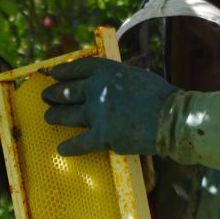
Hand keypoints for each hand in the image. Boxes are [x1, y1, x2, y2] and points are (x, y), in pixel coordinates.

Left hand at [41, 57, 176, 156]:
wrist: (172, 119)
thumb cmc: (161, 97)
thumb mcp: (137, 76)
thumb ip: (118, 79)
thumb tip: (108, 83)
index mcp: (107, 71)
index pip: (78, 68)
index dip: (63, 71)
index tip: (54, 74)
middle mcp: (97, 89)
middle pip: (67, 91)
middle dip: (54, 94)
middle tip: (46, 96)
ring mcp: (97, 113)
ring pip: (67, 115)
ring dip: (55, 116)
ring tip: (48, 116)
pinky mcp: (102, 135)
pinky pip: (79, 143)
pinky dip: (69, 147)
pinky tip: (61, 150)